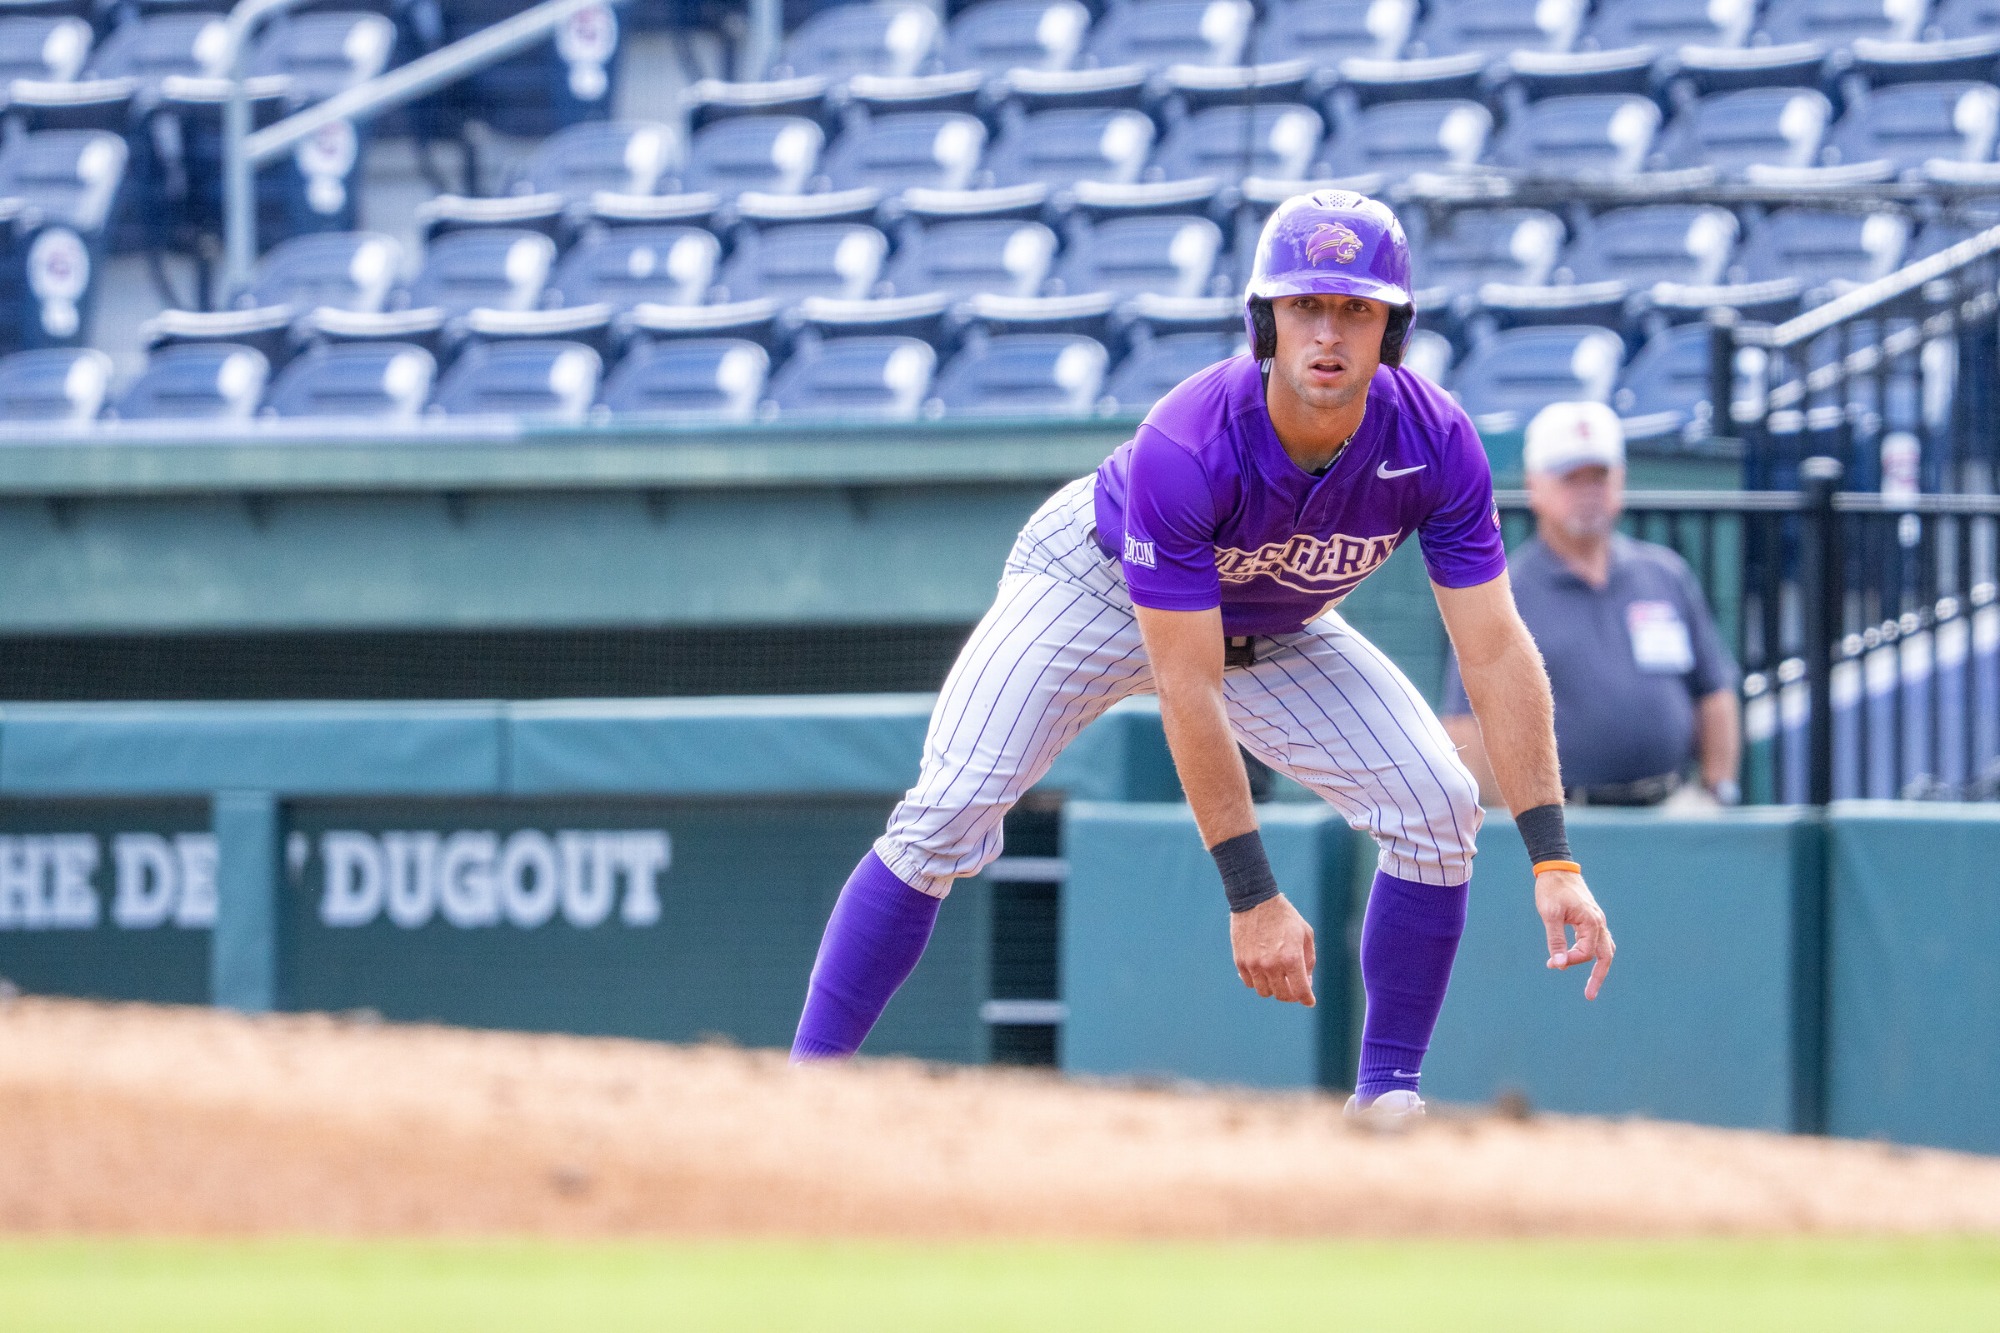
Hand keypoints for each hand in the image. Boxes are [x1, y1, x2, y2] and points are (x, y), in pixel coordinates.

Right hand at [1229, 894, 1314, 1006]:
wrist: (1256, 900)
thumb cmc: (1284, 916)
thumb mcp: (1305, 934)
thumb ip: (1309, 960)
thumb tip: (1306, 981)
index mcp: (1291, 958)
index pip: (1301, 991)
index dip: (1307, 999)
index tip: (1309, 1001)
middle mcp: (1272, 965)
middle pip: (1282, 995)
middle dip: (1292, 995)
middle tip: (1294, 987)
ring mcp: (1254, 965)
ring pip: (1265, 992)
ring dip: (1274, 988)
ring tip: (1278, 978)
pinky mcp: (1241, 961)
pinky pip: (1250, 983)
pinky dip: (1258, 981)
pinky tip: (1263, 972)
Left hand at [1535, 870, 1613, 999]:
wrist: (1556, 868)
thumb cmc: (1551, 890)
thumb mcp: (1550, 916)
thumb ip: (1556, 941)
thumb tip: (1559, 965)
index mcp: (1591, 922)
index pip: (1586, 953)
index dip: (1570, 961)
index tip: (1552, 962)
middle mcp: (1599, 923)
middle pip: (1605, 956)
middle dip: (1598, 977)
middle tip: (1589, 996)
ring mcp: (1597, 921)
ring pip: (1605, 949)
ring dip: (1599, 966)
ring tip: (1590, 984)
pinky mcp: (1591, 919)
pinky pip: (1598, 941)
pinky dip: (1593, 953)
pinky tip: (1582, 960)